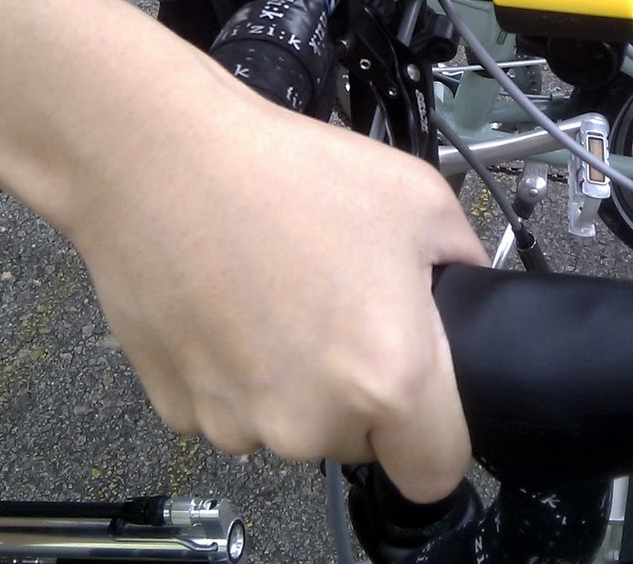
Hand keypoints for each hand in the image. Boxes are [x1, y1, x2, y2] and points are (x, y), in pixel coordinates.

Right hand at [59, 77, 488, 501]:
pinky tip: (237, 304)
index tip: (425, 403)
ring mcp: (238, 422)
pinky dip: (240, 372)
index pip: (435, 472)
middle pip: (361, 442)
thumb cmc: (287, 174)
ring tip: (286, 295)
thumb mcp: (420, 199)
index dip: (437, 434)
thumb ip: (463, 263)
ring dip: (298, 382)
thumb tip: (467, 290)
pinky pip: (234, 408)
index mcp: (388, 379)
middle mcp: (310, 421)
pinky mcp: (179, 409)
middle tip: (346, 309)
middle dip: (364, 390)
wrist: (165, 159)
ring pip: (294, 426)